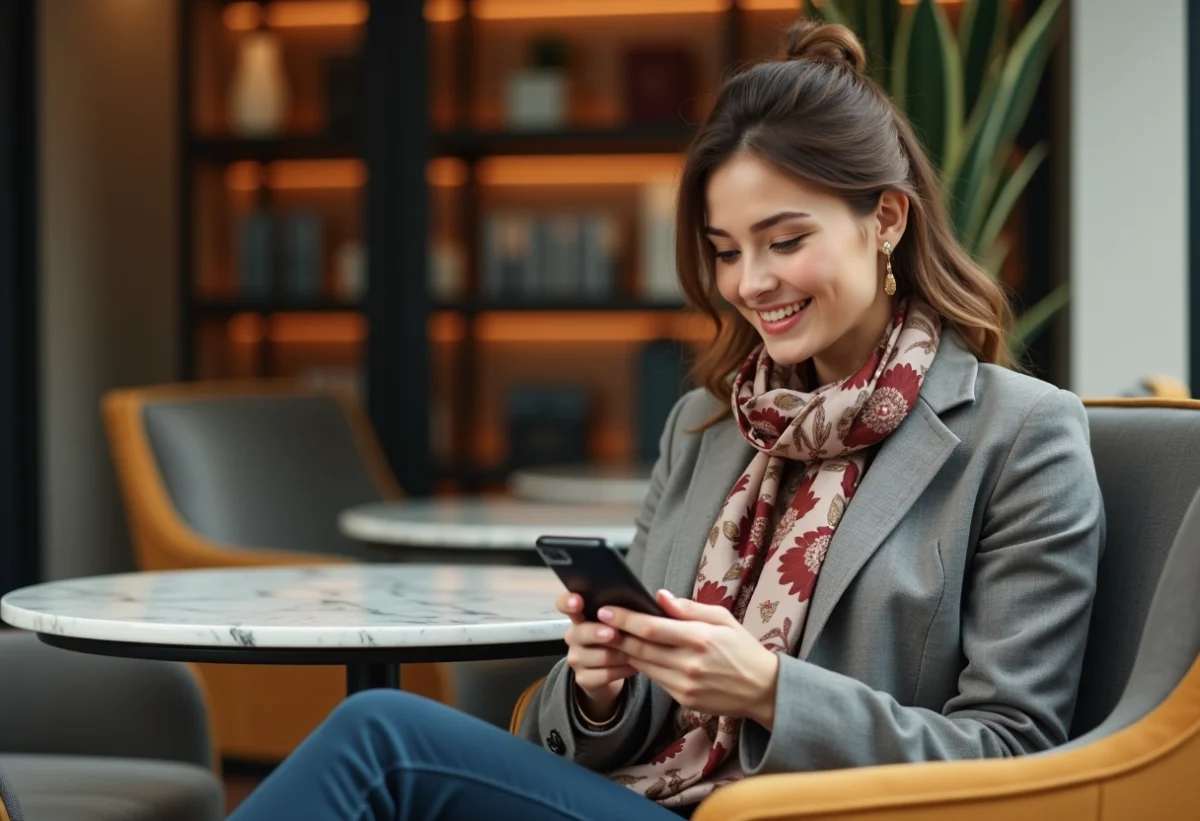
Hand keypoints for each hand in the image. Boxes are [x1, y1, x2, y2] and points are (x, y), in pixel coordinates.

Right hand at [557, 591, 635, 720]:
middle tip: (614, 633)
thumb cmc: (618, 640)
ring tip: (638, 652)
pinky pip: (605, 675)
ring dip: (621, 654)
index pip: (565, 604)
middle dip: (598, 632)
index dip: (569, 602)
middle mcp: (574, 636)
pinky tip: (634, 667)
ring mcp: (576, 658)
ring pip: (599, 655)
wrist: (608, 674)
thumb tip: (653, 598)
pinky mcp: (583, 679)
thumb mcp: (619, 623)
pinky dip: (623, 670)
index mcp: (581, 616)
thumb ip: (626, 611)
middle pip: (581, 632)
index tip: (578, 602)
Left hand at [601, 590, 779, 728]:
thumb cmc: (743, 648)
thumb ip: (689, 608)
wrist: (763, 689)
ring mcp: (686, 685)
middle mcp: (690, 664)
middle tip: (598, 622)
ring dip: (625, 651)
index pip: (651, 628)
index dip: (625, 619)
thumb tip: (659, 596)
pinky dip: (643, 666)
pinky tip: (636, 654)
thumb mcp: (723, 619)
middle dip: (616, 634)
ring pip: (644, 666)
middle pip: (641, 648)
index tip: (606, 610)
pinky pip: (655, 680)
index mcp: (700, 638)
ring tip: (611, 635)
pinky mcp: (684, 700)